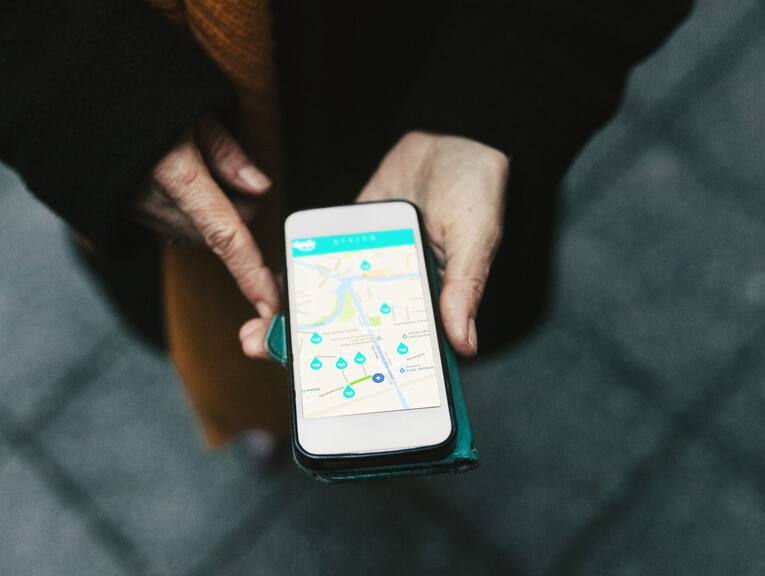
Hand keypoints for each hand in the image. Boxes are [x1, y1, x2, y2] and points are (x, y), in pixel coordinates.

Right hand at [132, 116, 278, 317]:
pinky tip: (180, 182)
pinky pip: (183, 227)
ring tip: (198, 168)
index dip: (252, 273)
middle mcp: (157, 206)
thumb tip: (261, 189)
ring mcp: (143, 216)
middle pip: (225, 233)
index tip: (270, 306)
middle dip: (241, 211)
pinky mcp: (136, 219)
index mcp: (176, 177)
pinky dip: (196, 213)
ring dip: (217, 212)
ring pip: (205, 234)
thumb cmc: (138, 99)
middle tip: (228, 167)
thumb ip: (227, 153)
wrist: (76, 106)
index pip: (226, 235)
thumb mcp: (191, 111)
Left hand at [239, 131, 507, 358]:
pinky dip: (301, 278)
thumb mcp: (475, 239)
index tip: (328, 393)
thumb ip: (463, 288)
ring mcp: (371, 268)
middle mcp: (396, 293)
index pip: (395, 350)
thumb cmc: (477, 189)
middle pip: (353, 331)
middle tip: (270, 357)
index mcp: (428, 304)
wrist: (454, 135)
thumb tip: (464, 344)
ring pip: (332, 303)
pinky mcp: (355, 239)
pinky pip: (325, 263)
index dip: (364, 374)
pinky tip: (275, 292)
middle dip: (313, 351)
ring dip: (298, 319)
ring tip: (259, 335)